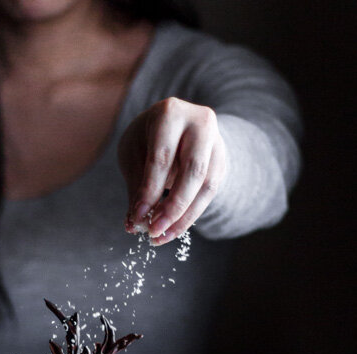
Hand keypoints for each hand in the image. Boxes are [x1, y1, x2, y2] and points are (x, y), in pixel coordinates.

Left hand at [118, 97, 226, 245]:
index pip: (162, 158)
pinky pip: (210, 193)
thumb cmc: (147, 138)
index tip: (137, 218)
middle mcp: (200, 123)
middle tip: (154, 232)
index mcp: (171, 114)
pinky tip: (174, 229)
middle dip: (173, 207)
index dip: (149, 192)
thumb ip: (136, 185)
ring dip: (184, 217)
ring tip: (162, 237)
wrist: (176, 124)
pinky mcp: (222, 161)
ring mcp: (216, 141)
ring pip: (207, 186)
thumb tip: (134, 223)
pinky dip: (191, 214)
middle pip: (193, 171)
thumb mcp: (133, 153)